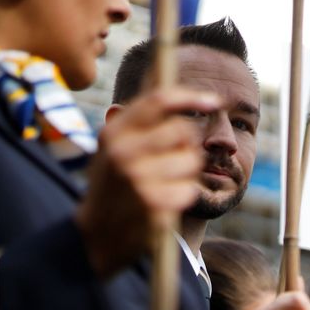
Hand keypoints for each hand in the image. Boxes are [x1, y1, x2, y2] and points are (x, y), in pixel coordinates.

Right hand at [75, 88, 219, 277]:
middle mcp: (123, 152)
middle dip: (186, 146)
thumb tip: (159, 73)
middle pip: (183, 132)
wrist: (95, 237)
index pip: (159, 102)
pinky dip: (183, 196)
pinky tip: (162, 203)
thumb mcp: (113, 147)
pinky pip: (190, 189)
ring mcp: (138, 179)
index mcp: (113, 133)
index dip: (191, 97)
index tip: (214, 99)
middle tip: (169, 163)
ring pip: (191, 161)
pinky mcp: (153, 204)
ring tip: (162, 185)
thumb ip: (137, 118)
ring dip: (186, 173)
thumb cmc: (111, 186)